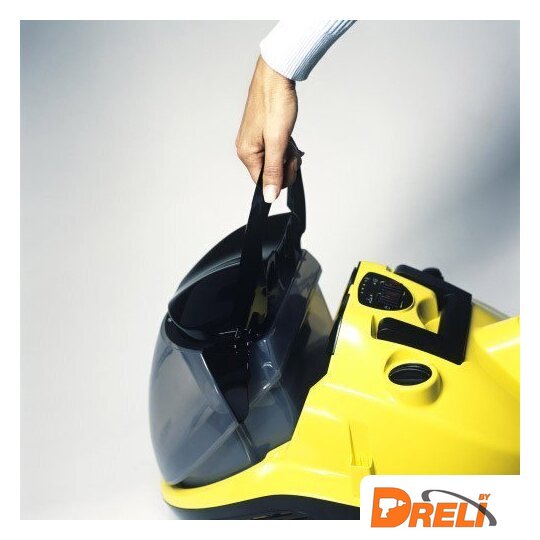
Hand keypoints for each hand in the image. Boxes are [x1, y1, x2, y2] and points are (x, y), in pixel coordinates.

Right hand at [236, 56, 302, 202]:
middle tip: (290, 145)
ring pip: (276, 160)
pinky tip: (288, 133)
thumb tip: (269, 197)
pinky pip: (276, 149)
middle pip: (271, 172)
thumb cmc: (275, 103)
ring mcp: (254, 140)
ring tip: (289, 136)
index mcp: (246, 153)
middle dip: (286, 163)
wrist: (277, 74)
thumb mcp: (278, 143)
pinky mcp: (262, 132)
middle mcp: (247, 149)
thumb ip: (274, 171)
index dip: (281, 176)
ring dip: (287, 153)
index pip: (263, 182)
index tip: (288, 159)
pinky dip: (286, 145)